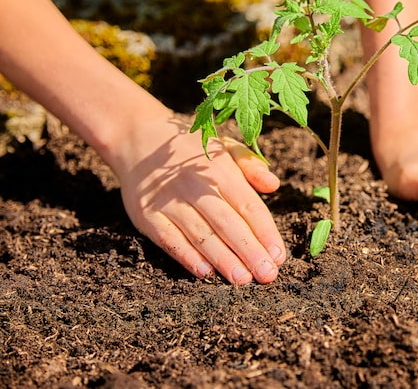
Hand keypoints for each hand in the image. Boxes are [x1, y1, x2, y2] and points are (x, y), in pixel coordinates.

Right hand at [115, 115, 285, 284]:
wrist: (139, 137)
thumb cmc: (191, 150)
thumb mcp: (224, 146)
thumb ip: (250, 165)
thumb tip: (273, 185)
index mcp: (220, 170)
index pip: (249, 206)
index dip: (265, 232)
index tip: (279, 256)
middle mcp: (195, 186)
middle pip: (228, 224)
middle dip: (249, 252)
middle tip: (267, 275)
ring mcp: (169, 201)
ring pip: (201, 235)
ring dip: (223, 259)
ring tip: (242, 280)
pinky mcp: (146, 215)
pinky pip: (169, 240)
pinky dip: (187, 257)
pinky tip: (205, 273)